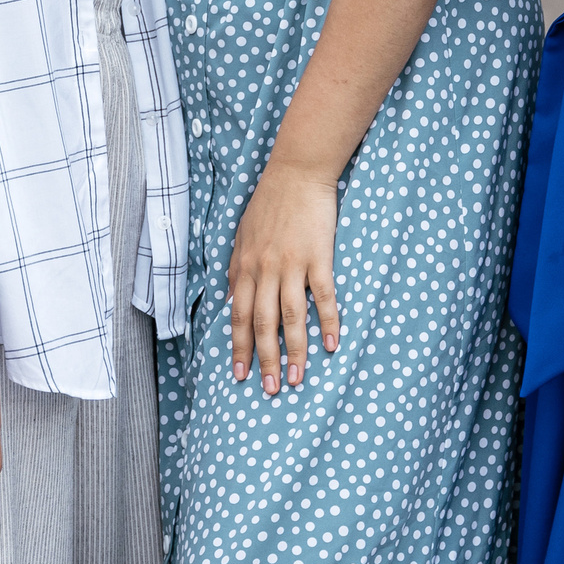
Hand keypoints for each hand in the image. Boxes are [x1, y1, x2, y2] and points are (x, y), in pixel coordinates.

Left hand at [229, 159, 342, 393]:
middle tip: (268, 390)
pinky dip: (328, 322)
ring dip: (293, 351)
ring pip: (291, 317)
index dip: (239, 347)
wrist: (297, 172)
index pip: (239, 315)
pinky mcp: (319, 257)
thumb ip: (237, 269)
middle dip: (264, 359)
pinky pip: (323, 296)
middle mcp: (265, 269)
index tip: (239, 374)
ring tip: (295, 379)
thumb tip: (231, 300)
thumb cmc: (269, 203)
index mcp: (245, 266)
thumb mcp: (242, 235)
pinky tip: (332, 345)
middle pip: (263, 323)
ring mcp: (292, 264)